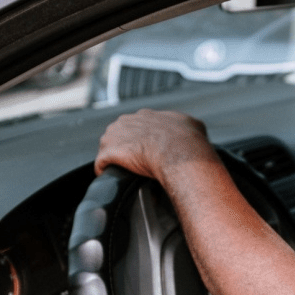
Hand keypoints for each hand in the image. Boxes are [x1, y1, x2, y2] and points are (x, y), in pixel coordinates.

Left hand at [95, 109, 215, 179]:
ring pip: (109, 148)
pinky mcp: (109, 152)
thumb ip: (188, 125)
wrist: (179, 151)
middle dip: (126, 148)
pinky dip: (105, 171)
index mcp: (146, 116)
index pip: (137, 126)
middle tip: (136, 163)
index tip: (146, 151)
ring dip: (114, 159)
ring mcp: (115, 136)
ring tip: (123, 171)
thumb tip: (193, 131)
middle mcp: (127, 121)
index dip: (141, 140)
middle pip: (119, 136)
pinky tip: (112, 178)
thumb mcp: (193, 125)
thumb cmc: (187, 140)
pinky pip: (101, 164)